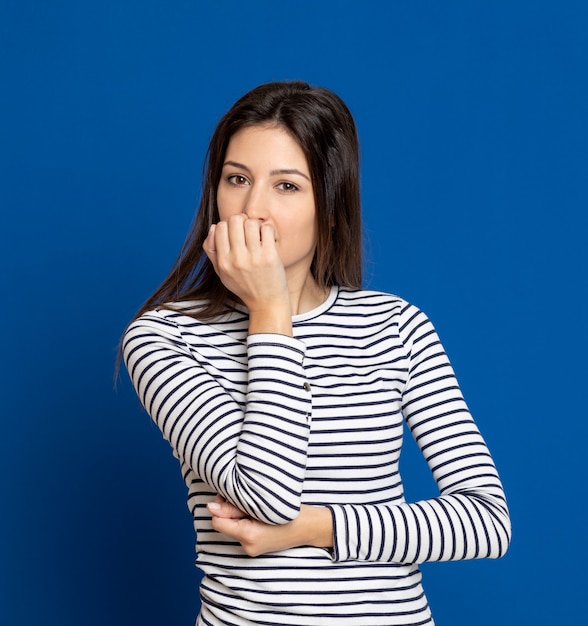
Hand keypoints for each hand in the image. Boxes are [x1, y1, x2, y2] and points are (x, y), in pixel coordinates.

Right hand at [203, 214, 288, 312]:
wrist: (266, 303)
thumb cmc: (244, 286)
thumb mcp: (222, 273)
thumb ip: (212, 251)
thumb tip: (214, 227)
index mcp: (223, 262)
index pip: (219, 227)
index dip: (227, 224)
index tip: (236, 232)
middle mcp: (236, 259)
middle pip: (234, 220)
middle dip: (241, 220)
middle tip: (247, 229)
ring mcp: (254, 258)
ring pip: (250, 222)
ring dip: (254, 224)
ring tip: (257, 233)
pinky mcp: (270, 257)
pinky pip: (266, 229)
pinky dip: (267, 230)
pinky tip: (266, 238)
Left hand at [207, 495, 332, 556]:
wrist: (310, 527)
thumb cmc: (291, 512)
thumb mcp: (263, 504)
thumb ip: (234, 507)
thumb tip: (210, 506)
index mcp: (248, 535)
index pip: (218, 521)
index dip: (220, 506)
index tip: (229, 494)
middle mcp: (247, 546)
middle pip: (224, 524)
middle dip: (230, 510)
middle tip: (245, 496)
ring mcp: (251, 549)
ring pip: (233, 527)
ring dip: (239, 514)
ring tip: (255, 505)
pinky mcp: (256, 547)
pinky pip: (242, 531)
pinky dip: (245, 521)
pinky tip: (258, 513)